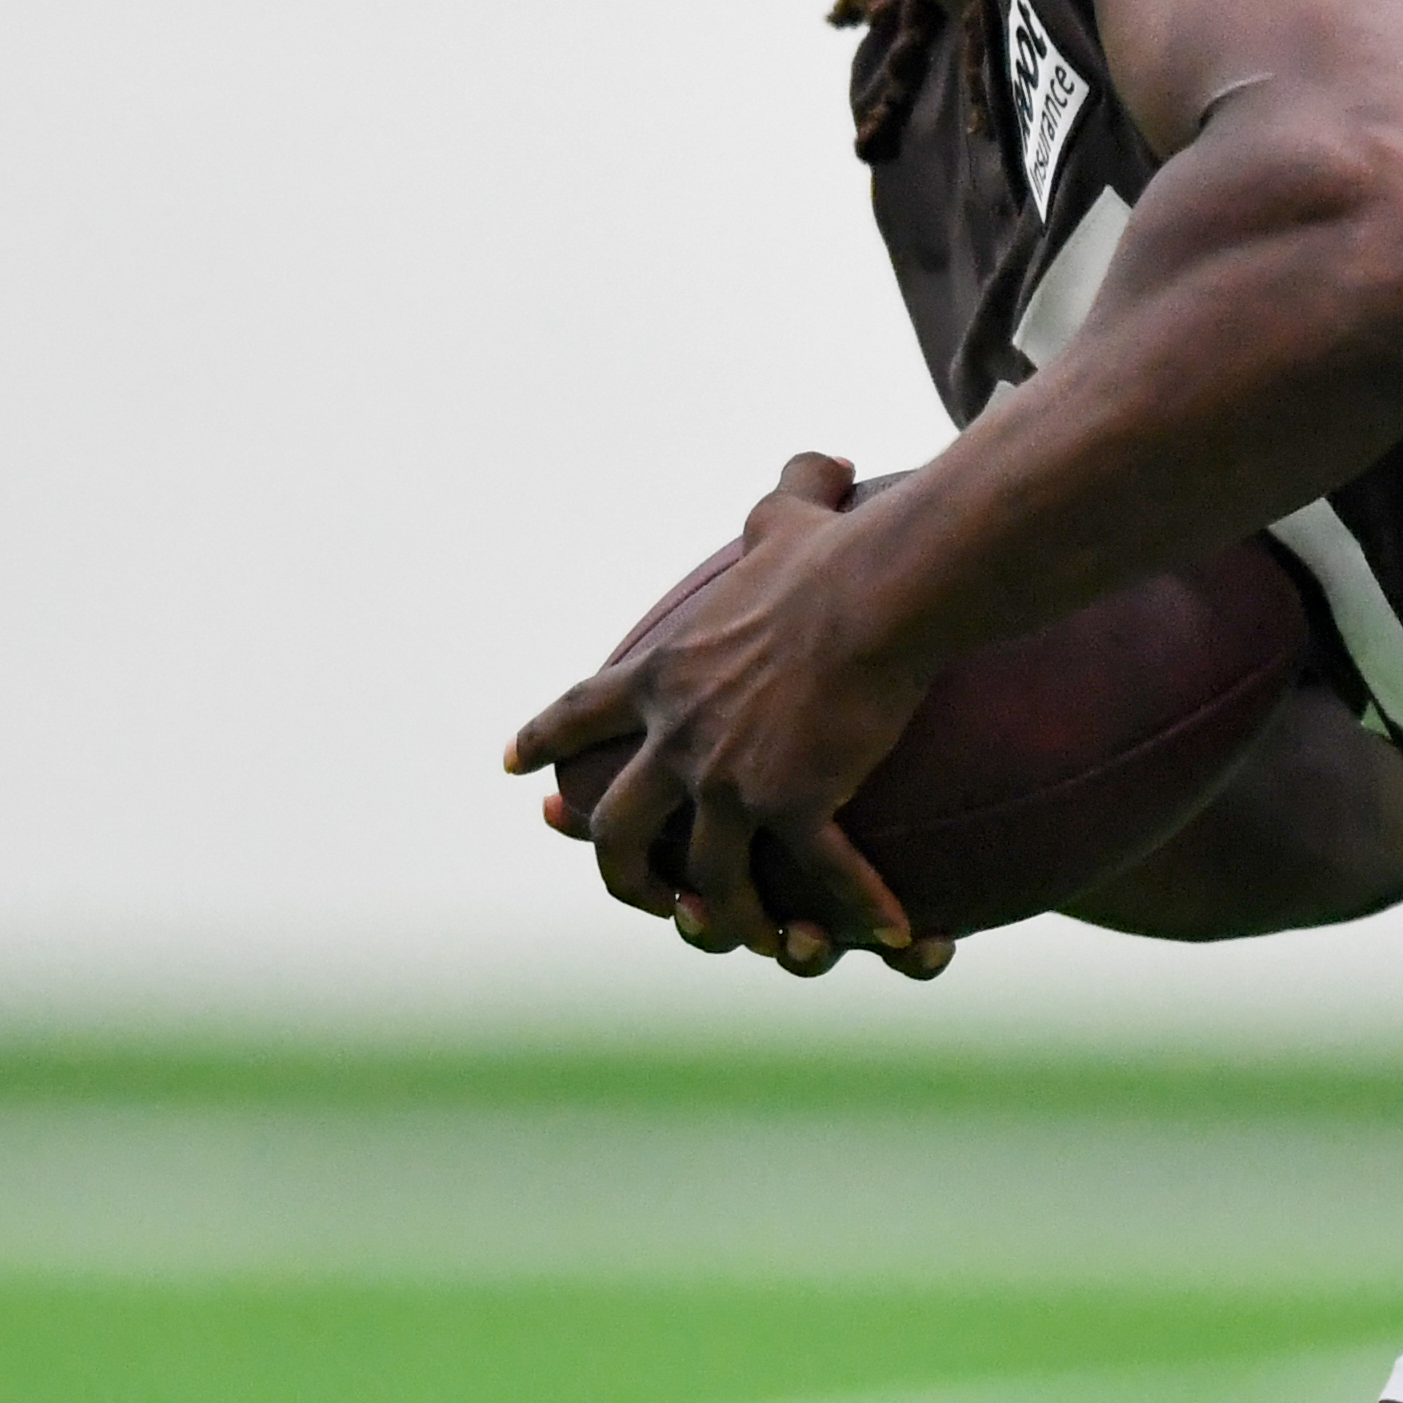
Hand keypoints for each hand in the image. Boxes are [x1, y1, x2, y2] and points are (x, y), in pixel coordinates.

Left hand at [509, 453, 954, 980]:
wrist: (877, 592)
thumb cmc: (837, 554)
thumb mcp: (792, 514)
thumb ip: (788, 492)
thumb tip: (818, 460)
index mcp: (666, 675)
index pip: (580, 713)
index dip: (543, 740)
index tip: (512, 768)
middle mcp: (677, 738)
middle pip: (617, 830)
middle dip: (622, 875)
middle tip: (649, 899)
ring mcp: (727, 781)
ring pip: (706, 883)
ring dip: (735, 922)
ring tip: (776, 943)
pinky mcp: (789, 808)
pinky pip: (817, 881)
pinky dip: (853, 913)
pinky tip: (891, 932)